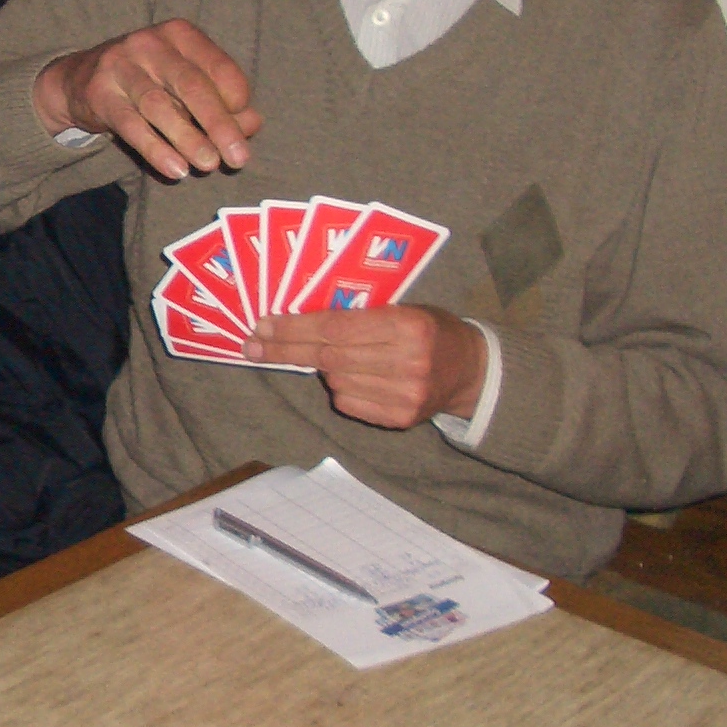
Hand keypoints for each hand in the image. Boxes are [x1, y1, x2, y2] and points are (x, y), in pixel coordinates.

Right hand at [33, 17, 263, 178]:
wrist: (80, 80)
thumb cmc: (148, 82)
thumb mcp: (184, 86)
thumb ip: (221, 102)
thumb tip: (252, 125)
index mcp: (181, 34)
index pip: (219, 67)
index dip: (237, 100)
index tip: (244, 130)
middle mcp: (151, 44)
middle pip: (192, 85)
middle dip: (219, 124)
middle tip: (239, 158)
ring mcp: (121, 66)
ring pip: (160, 106)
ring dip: (188, 138)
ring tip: (208, 166)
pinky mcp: (100, 93)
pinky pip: (131, 125)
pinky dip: (155, 149)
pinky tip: (175, 169)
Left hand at [246, 305, 486, 430]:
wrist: (471, 369)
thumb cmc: (429, 329)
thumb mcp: (403, 308)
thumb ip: (360, 314)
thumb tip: (296, 321)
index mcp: (408, 326)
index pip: (337, 327)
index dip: (296, 327)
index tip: (264, 325)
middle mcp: (409, 361)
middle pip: (329, 356)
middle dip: (287, 349)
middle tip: (254, 345)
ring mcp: (406, 394)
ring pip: (336, 381)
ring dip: (322, 368)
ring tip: (333, 357)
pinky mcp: (402, 418)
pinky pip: (349, 402)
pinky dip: (340, 388)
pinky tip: (352, 376)